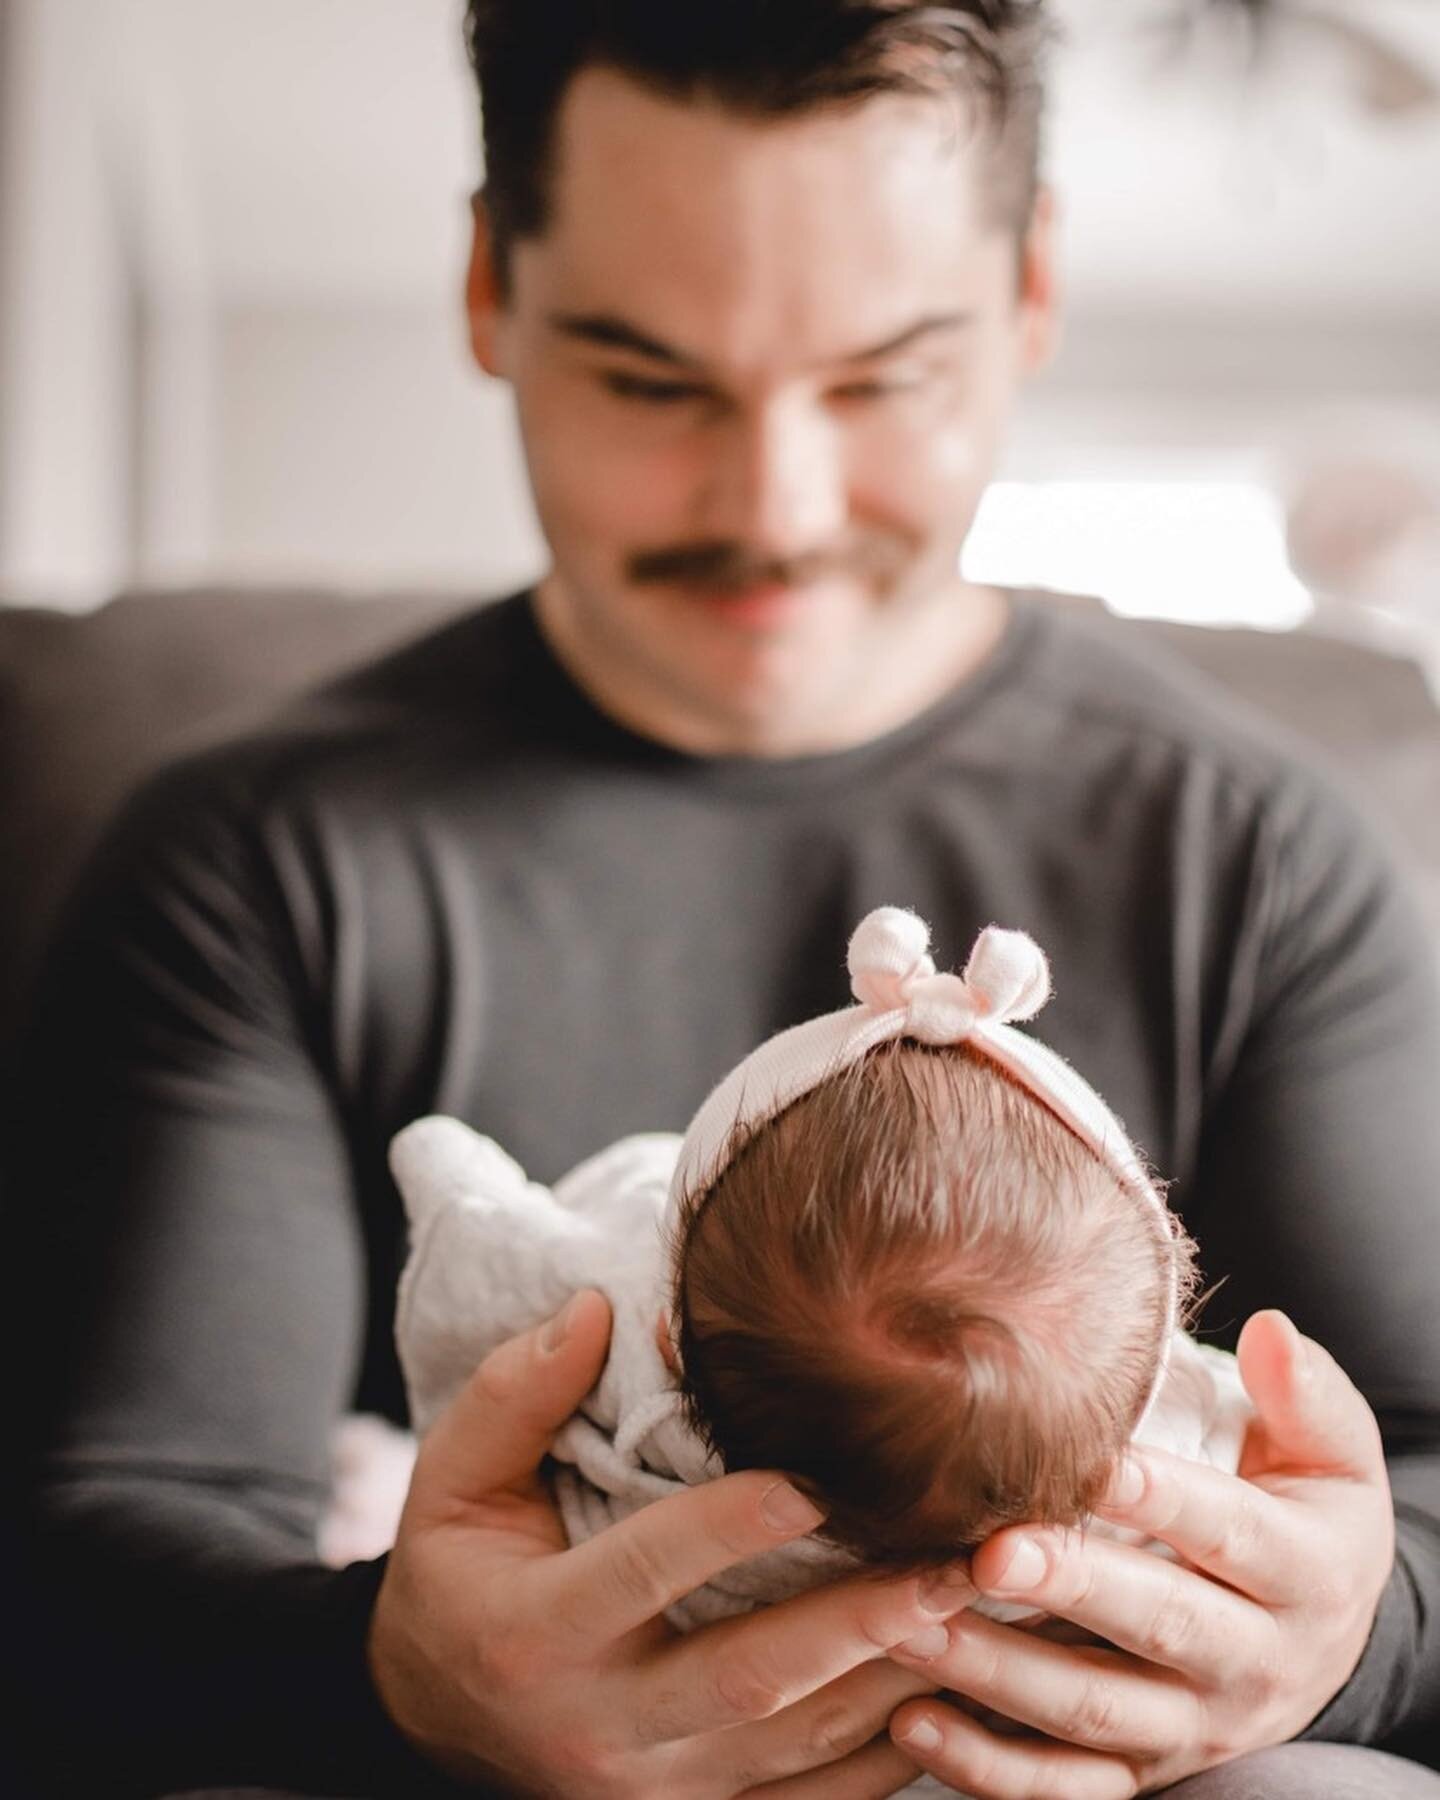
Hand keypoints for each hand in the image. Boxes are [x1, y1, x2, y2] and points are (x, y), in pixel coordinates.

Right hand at [369, 1289, 973, 1798]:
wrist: (434, 1721)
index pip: (644, 1571)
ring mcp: (655, 1793)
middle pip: (748, 1678)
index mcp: (534, 1631)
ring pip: (799, 1750)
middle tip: (955, 1559)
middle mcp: (600, 1726)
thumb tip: (598, 1307)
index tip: (818, 1479)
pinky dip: (887, 1759)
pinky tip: (956, 1690)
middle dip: (859, 1620)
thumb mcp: (449, 1479)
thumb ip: (516, 1394)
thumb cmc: (459, 1575)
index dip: (729, 1527)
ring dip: (899, 1680)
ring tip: (983, 1609)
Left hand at [886, 1310, 1394, 1797]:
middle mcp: (1250, 1664)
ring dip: (997, 1672)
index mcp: (1302, 1575)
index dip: (1155, 1496)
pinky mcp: (1140, 1770)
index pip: (1224, 1529)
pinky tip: (910, 1720)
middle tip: (987, 1548)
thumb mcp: (1334, 1453)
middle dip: (1067, 1588)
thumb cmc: (1305, 1510)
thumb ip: (1306, 1394)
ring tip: (910, 1621)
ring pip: (1091, 1711)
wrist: (1329, 1635)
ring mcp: (1189, 1728)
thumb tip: (1270, 1331)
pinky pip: (1061, 1788)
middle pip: (1154, 1626)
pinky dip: (984, 1767)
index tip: (1086, 1459)